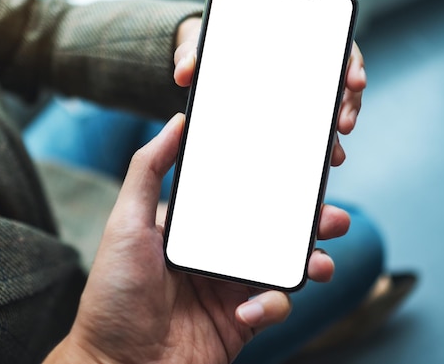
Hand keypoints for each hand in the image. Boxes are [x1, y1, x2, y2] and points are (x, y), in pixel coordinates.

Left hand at [45, 113, 349, 363]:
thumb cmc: (113, 295)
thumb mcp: (126, 223)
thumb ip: (148, 170)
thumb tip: (175, 124)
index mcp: (194, 226)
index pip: (239, 196)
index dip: (272, 183)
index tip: (299, 170)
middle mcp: (215, 252)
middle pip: (271, 228)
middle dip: (306, 222)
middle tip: (330, 217)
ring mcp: (230, 286)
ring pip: (282, 265)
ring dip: (309, 260)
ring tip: (321, 262)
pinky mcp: (240, 319)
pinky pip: (273, 305)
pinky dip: (272, 305)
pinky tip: (250, 310)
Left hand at [173, 17, 366, 166]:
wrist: (203, 65)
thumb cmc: (210, 49)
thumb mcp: (200, 46)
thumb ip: (191, 56)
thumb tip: (183, 72)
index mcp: (291, 43)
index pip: (334, 48)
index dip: (350, 64)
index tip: (353, 80)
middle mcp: (303, 72)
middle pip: (339, 87)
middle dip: (347, 106)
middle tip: (343, 124)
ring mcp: (299, 98)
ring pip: (329, 115)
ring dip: (334, 135)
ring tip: (333, 154)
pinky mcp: (288, 121)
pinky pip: (310, 135)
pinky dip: (317, 149)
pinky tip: (318, 165)